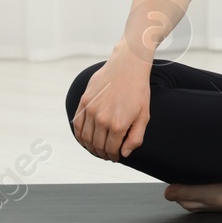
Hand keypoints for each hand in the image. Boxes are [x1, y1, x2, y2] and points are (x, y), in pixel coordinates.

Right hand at [71, 45, 151, 160]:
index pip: (111, 150)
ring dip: (90, 146)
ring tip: (97, 148)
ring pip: (85, 137)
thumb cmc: (138, 91)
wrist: (128, 65)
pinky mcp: (84, 101)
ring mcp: (91, 110)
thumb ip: (135, 138)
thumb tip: (124, 153)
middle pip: (97, 145)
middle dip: (103, 153)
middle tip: (107, 154)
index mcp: (118, 125)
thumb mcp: (144, 116)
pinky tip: (85, 138)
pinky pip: (77, 124)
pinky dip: (79, 135)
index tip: (115, 157)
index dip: (113, 156)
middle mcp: (102, 119)